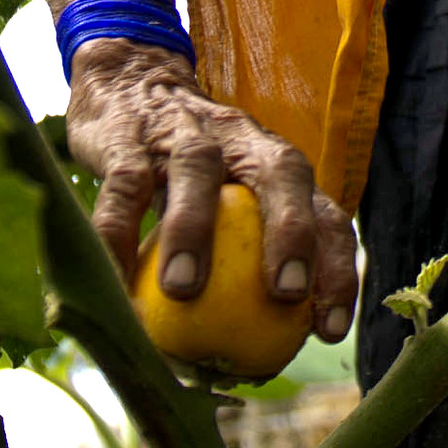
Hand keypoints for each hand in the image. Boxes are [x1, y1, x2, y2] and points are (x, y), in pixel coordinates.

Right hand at [67, 38, 359, 341]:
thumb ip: (245, 262)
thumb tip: (253, 364)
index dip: (336, 267)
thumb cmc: (189, 173)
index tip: (329, 328)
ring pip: (196, 170)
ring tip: (186, 290)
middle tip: (285, 295)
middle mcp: (241, 142)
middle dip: (290, 232)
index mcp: (276, 165)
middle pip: (281, 174)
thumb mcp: (229, 201)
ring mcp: (183, 134)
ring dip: (193, 228)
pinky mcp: (127, 137)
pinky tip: (111, 281)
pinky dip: (115, 232)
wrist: (129, 83)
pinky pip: (122, 186)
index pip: (324, 211)